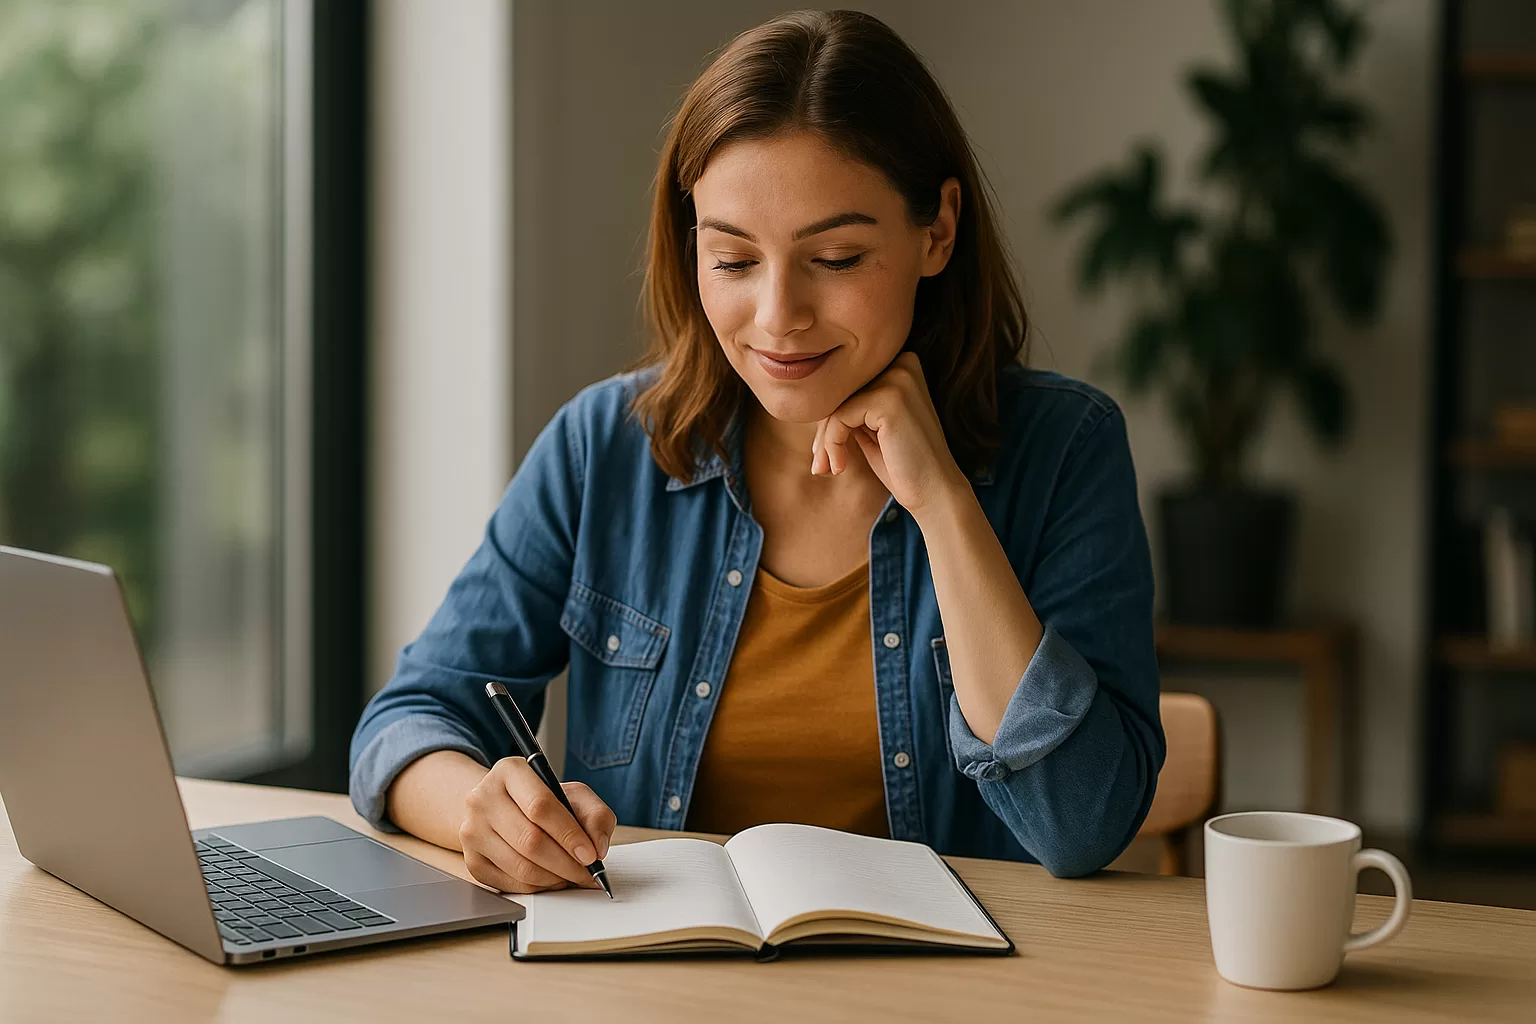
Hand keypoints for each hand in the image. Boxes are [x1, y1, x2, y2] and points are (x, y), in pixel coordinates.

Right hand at [458, 756, 617, 893]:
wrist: (502, 808)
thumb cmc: (542, 800)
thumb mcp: (574, 795)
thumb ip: (596, 815)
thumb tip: (597, 847)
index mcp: (509, 772)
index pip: (540, 806)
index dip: (569, 834)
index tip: (590, 854)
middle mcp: (483, 799)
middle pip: (530, 840)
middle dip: (566, 863)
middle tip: (587, 873)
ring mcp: (472, 832)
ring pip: (521, 866)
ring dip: (555, 878)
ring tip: (572, 875)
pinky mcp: (472, 861)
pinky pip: (511, 883)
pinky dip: (539, 887)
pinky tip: (552, 878)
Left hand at [811, 351, 969, 516]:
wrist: (935, 493)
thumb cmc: (902, 464)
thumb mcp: (870, 427)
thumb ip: (849, 405)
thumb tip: (808, 397)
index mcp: (902, 364)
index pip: (848, 384)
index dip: (830, 418)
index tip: (823, 451)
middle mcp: (902, 363)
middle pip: (840, 391)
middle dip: (824, 430)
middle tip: (820, 465)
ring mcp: (898, 379)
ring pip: (836, 404)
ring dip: (824, 441)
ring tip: (826, 469)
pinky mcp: (889, 399)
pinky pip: (840, 417)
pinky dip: (832, 445)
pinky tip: (840, 467)